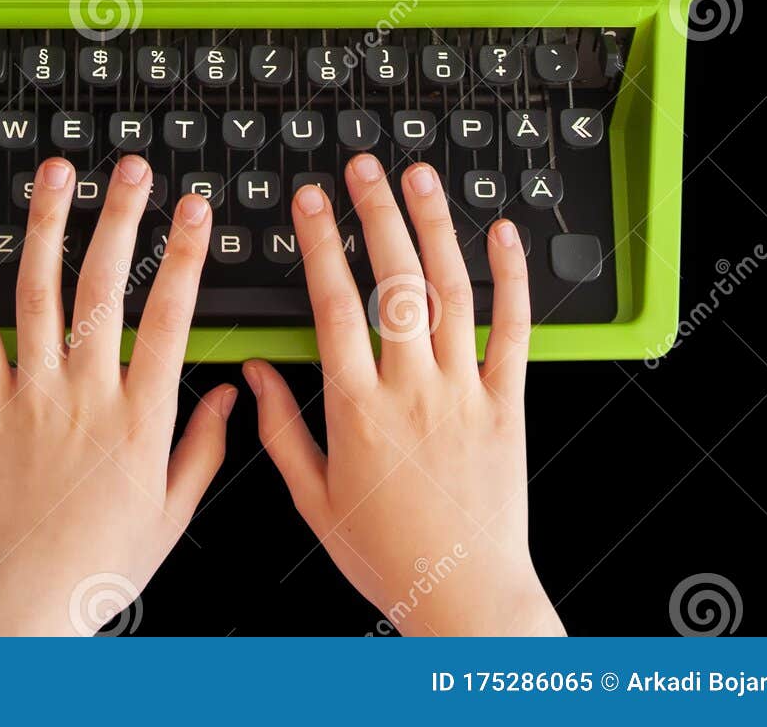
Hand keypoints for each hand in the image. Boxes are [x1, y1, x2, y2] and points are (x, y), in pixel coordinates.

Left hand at [0, 155, 235, 635]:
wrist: (22, 603)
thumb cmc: (99, 562)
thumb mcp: (173, 511)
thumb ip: (206, 446)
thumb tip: (235, 392)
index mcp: (139, 421)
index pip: (169, 319)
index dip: (184, 256)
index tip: (195, 210)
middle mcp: (85, 397)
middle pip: (102, 288)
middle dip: (120, 218)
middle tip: (131, 170)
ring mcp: (32, 397)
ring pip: (38, 295)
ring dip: (48, 226)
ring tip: (59, 176)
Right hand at [243, 155, 563, 636]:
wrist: (465, 598)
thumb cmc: (389, 555)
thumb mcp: (316, 500)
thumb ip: (282, 431)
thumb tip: (253, 375)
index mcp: (358, 412)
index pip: (334, 307)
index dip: (321, 246)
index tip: (310, 202)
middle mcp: (412, 392)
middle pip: (394, 283)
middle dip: (376, 215)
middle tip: (364, 169)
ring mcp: (464, 393)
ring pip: (450, 293)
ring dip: (435, 227)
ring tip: (421, 178)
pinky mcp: (507, 404)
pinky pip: (513, 332)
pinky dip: (511, 278)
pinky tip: (503, 234)